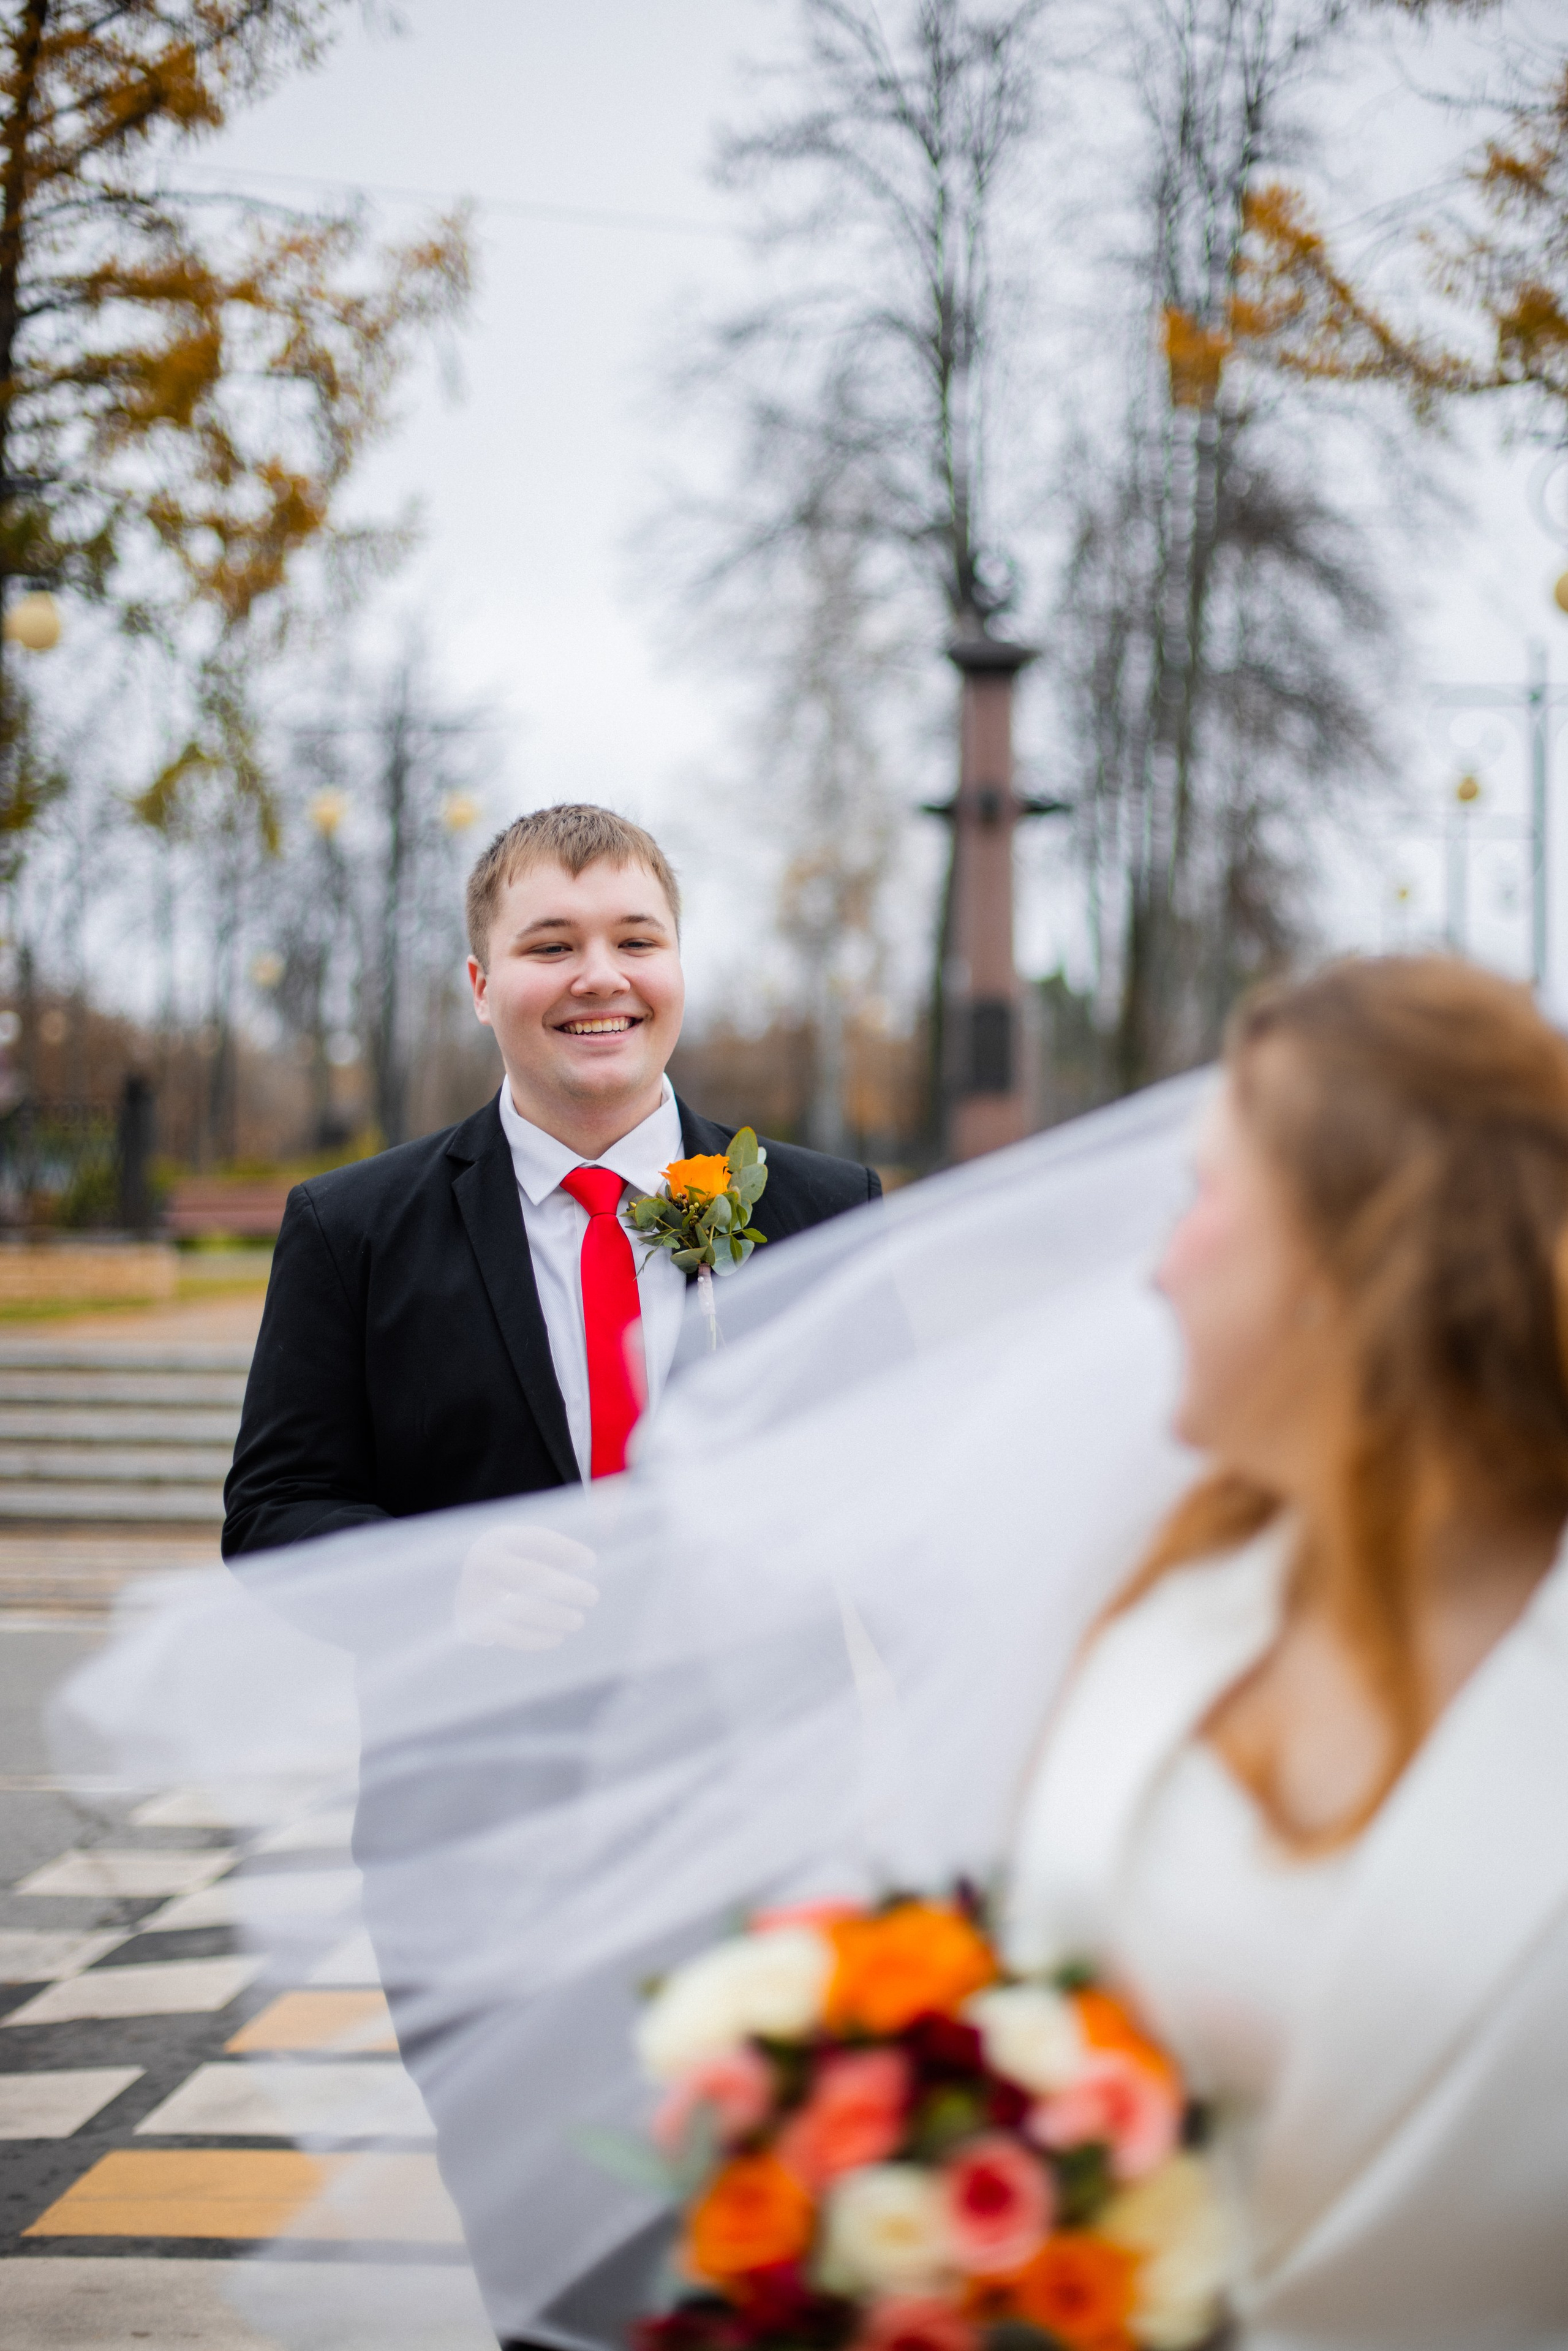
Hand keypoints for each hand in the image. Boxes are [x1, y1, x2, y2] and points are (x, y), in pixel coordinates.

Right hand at [455, 1523, 599, 1652]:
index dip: (566, 1549)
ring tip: (577, 1621)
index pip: (536, 1540)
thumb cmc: (512, 1567)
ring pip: (521, 1608)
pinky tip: (557, 1637)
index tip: (591, 1561)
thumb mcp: (528, 1552)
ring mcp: (476, 1593)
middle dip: (565, 1587)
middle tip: (593, 1596)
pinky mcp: (475, 1622)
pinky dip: (538, 1639)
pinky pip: (511, 1634)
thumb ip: (557, 1553)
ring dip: (555, 1616)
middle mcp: (484, 1563)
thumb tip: (587, 1561)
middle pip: (529, 1575)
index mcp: (500, 1539)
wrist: (468, 1595)